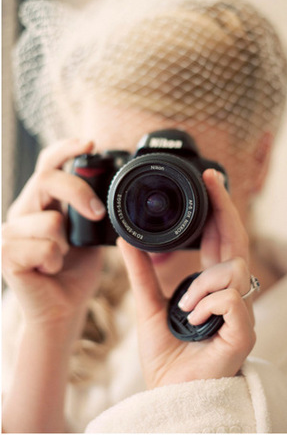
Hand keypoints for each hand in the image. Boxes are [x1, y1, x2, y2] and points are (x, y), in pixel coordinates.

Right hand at [1, 138, 106, 431]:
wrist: (61, 306)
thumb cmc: (76, 268)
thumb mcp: (90, 232)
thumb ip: (93, 209)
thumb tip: (113, 192)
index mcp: (44, 200)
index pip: (50, 164)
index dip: (66, 149)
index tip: (90, 142)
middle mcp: (24, 210)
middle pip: (48, 180)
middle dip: (79, 192)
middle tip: (98, 213)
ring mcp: (11, 232)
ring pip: (50, 221)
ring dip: (66, 243)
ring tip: (61, 257)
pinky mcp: (7, 255)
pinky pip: (44, 247)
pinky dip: (56, 260)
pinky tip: (50, 269)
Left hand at [117, 169, 255, 388]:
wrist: (170, 395)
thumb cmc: (168, 356)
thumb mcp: (149, 307)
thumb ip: (142, 273)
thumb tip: (125, 239)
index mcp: (214, 286)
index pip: (223, 239)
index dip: (220, 209)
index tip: (211, 180)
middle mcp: (234, 294)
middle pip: (238, 242)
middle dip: (226, 209)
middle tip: (214, 183)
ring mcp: (243, 313)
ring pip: (232, 270)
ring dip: (201, 284)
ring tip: (185, 308)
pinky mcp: (245, 332)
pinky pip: (231, 299)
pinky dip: (207, 306)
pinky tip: (194, 322)